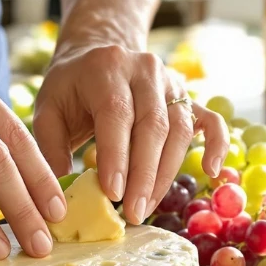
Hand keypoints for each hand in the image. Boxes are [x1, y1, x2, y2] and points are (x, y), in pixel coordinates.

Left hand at [33, 42, 228, 223]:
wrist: (97, 52)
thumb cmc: (70, 87)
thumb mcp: (48, 109)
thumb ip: (51, 149)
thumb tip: (58, 200)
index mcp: (106, 68)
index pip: (116, 113)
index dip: (117, 155)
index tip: (113, 193)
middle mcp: (144, 70)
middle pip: (153, 124)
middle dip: (144, 175)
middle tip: (134, 213)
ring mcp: (170, 81)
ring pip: (179, 129)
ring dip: (166, 173)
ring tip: (149, 207)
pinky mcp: (187, 95)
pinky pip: (210, 119)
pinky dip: (217, 145)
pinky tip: (211, 171)